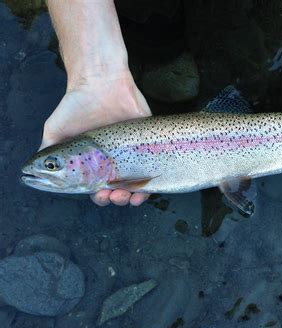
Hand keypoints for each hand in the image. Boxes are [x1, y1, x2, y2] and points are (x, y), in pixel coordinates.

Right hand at [40, 71, 151, 205]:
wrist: (99, 82)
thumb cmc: (75, 105)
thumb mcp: (56, 130)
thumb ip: (49, 152)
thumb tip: (34, 172)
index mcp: (95, 163)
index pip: (99, 188)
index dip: (100, 197)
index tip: (98, 195)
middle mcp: (114, 161)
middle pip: (119, 190)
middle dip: (116, 199)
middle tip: (112, 195)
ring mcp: (132, 152)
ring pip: (137, 184)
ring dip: (133, 197)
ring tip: (128, 197)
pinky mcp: (148, 141)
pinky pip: (154, 166)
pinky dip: (151, 183)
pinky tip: (146, 188)